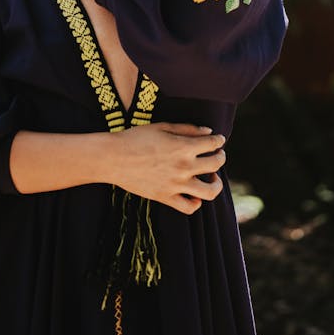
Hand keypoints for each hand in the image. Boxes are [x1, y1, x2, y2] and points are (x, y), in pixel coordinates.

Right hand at [108, 122, 225, 214]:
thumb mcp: (162, 127)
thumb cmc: (136, 137)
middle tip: (218, 155)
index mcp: (183, 146)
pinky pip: (190, 207)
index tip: (219, 140)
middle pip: (216, 165)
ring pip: (210, 191)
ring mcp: (176, 185)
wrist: (113, 157)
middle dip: (221, 158)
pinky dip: (196, 203)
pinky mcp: (166, 198)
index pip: (212, 143)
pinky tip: (194, 194)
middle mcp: (183, 166)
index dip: (219, 140)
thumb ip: (187, 129)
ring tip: (211, 178)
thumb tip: (209, 132)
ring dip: (216, 184)